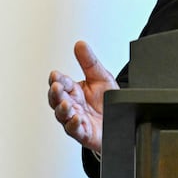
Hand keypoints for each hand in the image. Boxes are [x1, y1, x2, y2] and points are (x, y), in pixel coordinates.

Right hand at [47, 40, 115, 156]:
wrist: (122, 121)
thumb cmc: (108, 102)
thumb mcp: (101, 77)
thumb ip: (89, 62)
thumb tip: (80, 44)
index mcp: (74, 91)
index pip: (61, 83)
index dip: (57, 79)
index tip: (55, 75)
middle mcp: (73, 105)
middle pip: (56, 99)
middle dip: (55, 93)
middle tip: (56, 86)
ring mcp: (77, 119)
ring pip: (62, 115)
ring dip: (62, 109)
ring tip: (65, 103)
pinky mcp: (84, 133)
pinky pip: (75, 130)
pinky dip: (74, 124)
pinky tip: (77, 117)